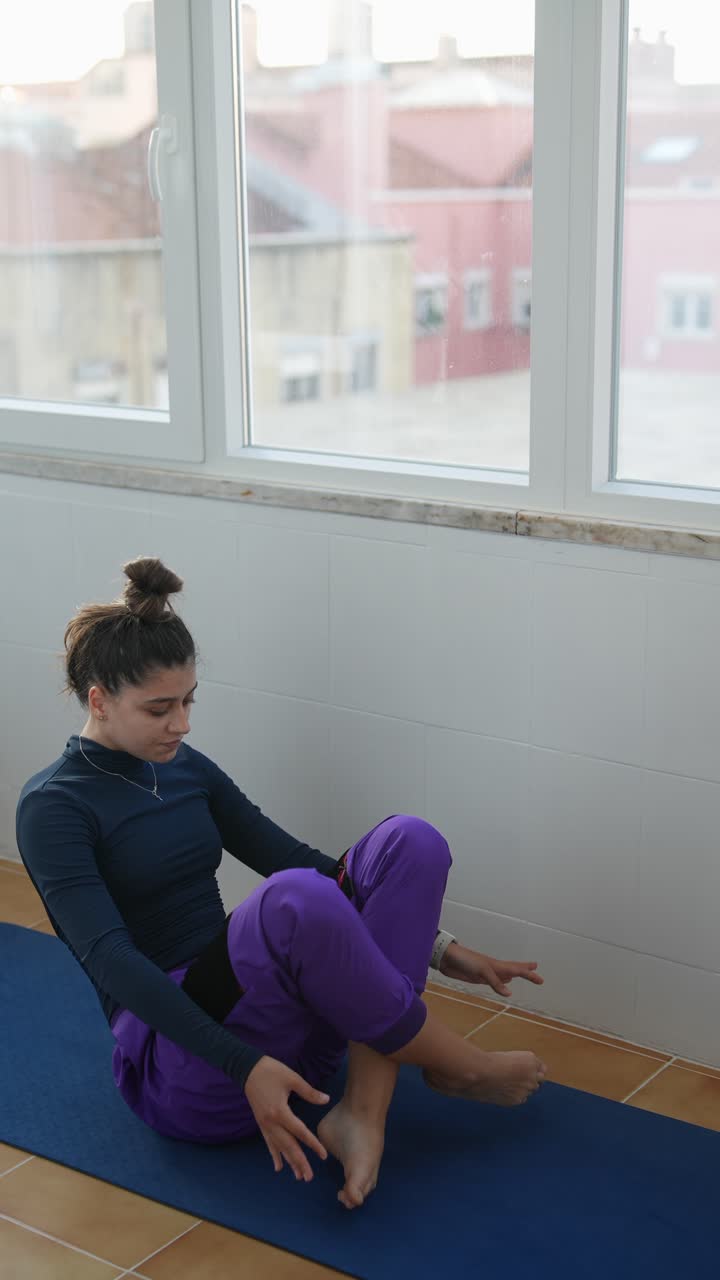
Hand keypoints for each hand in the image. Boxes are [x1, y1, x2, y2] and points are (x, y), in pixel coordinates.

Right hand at [244, 1055, 329, 1181]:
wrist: (248, 1069)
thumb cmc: (271, 1071)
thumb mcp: (292, 1078)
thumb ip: (309, 1092)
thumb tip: (326, 1100)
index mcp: (280, 1112)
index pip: (300, 1132)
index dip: (312, 1144)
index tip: (323, 1155)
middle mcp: (271, 1122)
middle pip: (288, 1146)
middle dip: (299, 1162)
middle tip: (309, 1177)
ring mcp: (264, 1125)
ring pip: (279, 1148)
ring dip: (289, 1162)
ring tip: (299, 1176)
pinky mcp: (261, 1124)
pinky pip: (269, 1143)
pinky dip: (275, 1155)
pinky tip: (278, 1167)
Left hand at [440, 942, 543, 997]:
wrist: (447, 959)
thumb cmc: (465, 960)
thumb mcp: (481, 970)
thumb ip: (495, 981)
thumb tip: (510, 993)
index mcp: (496, 965)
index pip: (517, 970)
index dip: (529, 974)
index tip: (541, 980)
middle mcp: (494, 968)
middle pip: (514, 969)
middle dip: (526, 971)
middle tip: (537, 971)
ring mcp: (487, 973)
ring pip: (505, 975)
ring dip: (514, 975)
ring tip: (522, 974)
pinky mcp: (478, 978)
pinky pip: (494, 981)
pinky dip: (502, 982)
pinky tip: (504, 983)